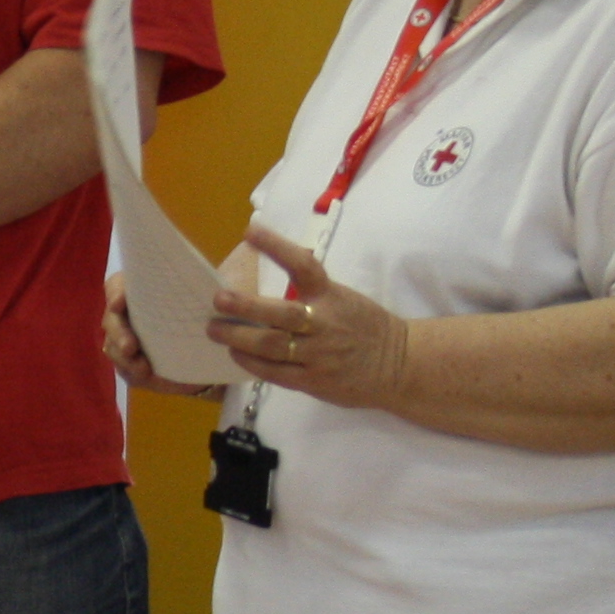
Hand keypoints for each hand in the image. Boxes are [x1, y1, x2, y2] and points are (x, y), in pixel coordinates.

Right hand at [103, 272, 223, 397]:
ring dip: (125, 358)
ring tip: (142, 368)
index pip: (117, 285)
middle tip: (130, 346)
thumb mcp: (207, 300)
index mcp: (140, 291)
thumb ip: (210, 292)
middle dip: (119, 332)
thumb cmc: (204, 316)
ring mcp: (125, 340)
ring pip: (113, 347)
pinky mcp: (131, 364)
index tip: (119, 303)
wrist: (210, 348)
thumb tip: (224, 293)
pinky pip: (126, 370)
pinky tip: (148, 376)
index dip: (115, 292)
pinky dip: (135, 373)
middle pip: (112, 319)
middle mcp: (127, 314)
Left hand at [212, 226, 409, 408]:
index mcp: (332, 296)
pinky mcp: (314, 381)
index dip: (277, 248)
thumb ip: (312, 291)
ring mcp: (319, 354)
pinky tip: (236, 354)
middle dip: (245, 305)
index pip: (304, 266)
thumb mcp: (344, 299)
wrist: (400, 365)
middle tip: (217, 299)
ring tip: (214, 329)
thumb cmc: (365, 327)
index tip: (250, 232)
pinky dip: (252, 363)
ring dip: (238, 337)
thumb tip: (268, 276)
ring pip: (272, 346)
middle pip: (281, 314)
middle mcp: (324, 323)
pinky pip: (276, 373)